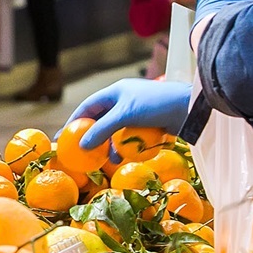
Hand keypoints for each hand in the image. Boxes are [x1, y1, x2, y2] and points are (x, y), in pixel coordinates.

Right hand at [67, 78, 192, 151]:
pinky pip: (131, 136)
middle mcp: (125, 100)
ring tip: (107, 160)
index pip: (88, 106)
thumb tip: (82, 145)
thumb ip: (103, 130)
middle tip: (82, 153)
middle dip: (92, 136)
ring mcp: (137, 112)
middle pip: (101, 120)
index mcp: (116, 91)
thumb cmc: (155, 105)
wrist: (188, 107)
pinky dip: (125, 146)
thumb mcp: (125, 115)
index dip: (75, 121)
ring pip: (116, 130)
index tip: (65, 136)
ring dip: (110, 145)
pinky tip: (124, 158)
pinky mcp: (149, 123)